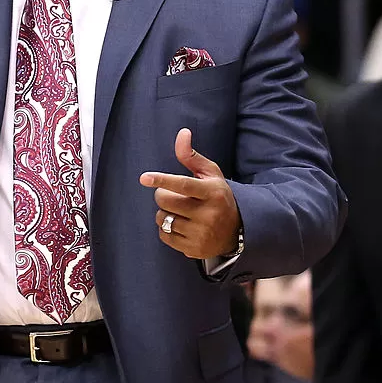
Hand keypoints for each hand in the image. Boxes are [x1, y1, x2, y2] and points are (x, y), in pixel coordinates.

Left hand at [140, 128, 241, 259]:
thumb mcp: (210, 174)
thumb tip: (182, 133)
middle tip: (173, 195)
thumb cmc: (218, 196)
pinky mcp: (193, 249)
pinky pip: (164, 236)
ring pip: (163, 218)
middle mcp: (208, 214)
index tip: (144, 178)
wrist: (237, 231)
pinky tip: (180, 225)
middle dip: (162, 195)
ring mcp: (201, 234)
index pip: (183, 185)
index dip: (162, 180)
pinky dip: (166, 229)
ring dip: (164, 212)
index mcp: (212, 192)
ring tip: (179, 211)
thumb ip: (191, 155)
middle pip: (166, 201)